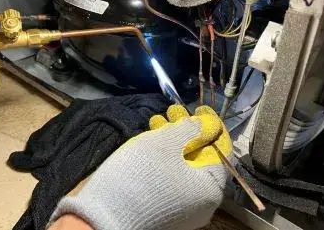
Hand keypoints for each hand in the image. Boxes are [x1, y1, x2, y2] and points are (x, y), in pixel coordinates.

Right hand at [48, 105, 232, 229]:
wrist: (103, 215)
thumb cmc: (141, 175)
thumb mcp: (167, 143)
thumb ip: (191, 129)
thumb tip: (207, 123)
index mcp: (211, 188)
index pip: (221, 150)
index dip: (211, 125)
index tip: (198, 109)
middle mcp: (202, 202)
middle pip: (200, 156)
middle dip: (186, 130)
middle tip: (172, 111)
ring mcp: (183, 208)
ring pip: (184, 165)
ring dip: (172, 140)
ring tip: (157, 120)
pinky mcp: (165, 208)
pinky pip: (172, 177)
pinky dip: (165, 157)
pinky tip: (151, 138)